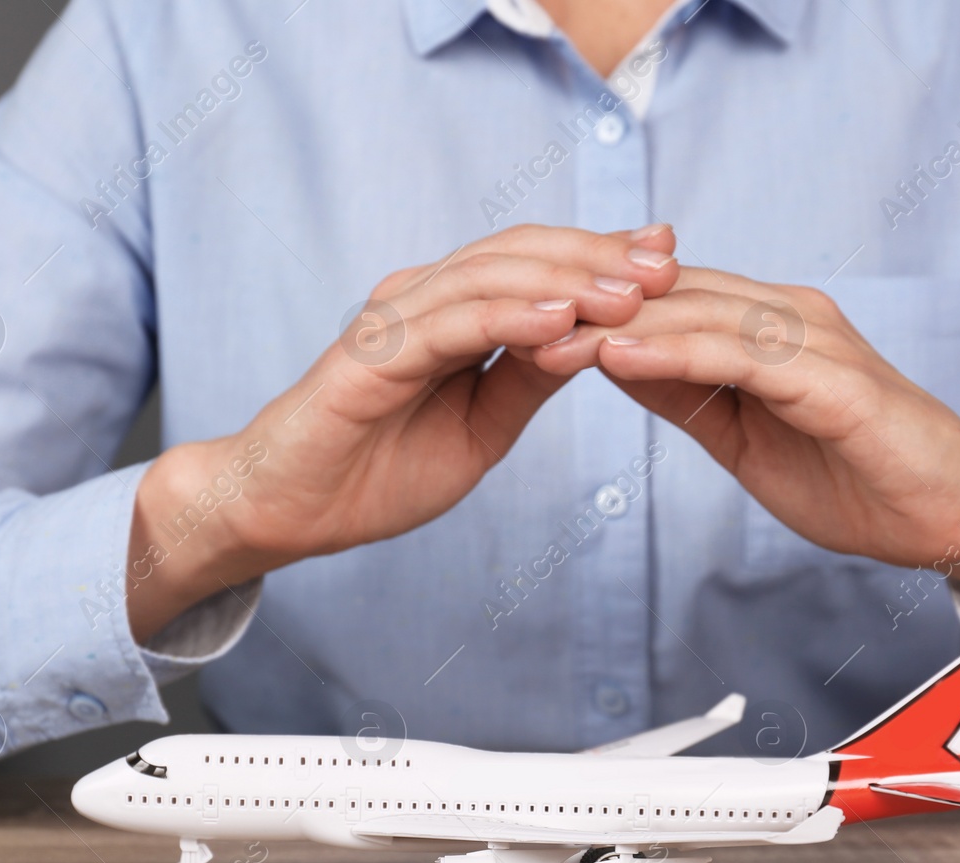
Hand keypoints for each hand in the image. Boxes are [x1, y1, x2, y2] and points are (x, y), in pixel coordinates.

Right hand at [125, 223, 679, 639]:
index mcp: (454, 313)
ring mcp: (396, 320)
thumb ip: (532, 377)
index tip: (671, 260)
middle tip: (667, 263)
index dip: (604, 259)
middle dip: (600, 257)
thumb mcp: (483, 427)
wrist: (288, 509)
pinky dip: (506, 317)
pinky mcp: (370, 354)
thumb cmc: (377, 468)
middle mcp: (425, 299)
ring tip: (631, 289)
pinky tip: (559, 320)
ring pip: (492, 278)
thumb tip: (599, 338)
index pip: (539, 268)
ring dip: (567, 279)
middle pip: (524, 256)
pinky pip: (448, 325)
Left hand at [538, 266, 959, 625]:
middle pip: (669, 298)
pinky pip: (737, 357)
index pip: (664, 305)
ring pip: (694, 317)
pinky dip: (673, 354)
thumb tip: (618, 366)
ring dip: (615, 325)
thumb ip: (689, 395)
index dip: (590, 313)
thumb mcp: (745, 436)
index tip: (518, 328)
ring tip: (544, 337)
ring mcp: (811, 341)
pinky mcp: (831, 380)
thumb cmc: (857, 476)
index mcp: (765, 327)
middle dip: (586, 309)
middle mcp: (786, 316)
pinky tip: (618, 358)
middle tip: (507, 320)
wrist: (952, 511)